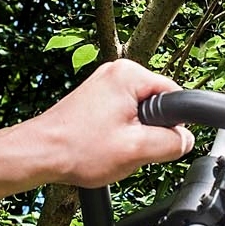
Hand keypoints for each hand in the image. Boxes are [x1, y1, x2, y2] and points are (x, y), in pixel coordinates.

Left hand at [9, 58, 194, 190]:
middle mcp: (116, 72)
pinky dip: (118, 134)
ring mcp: (103, 84)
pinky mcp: (94, 99)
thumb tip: (185, 139)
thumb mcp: (137, 150)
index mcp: (129, 74)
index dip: (171, 125)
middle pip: (156, 105)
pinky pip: (122, 116)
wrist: (39, 153)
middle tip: (127, 148)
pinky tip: (102, 146)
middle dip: (149, 131)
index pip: (174, 96)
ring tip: (110, 148)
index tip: (154, 142)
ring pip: (139, 114)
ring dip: (132, 135)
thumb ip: (171, 143)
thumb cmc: (77, 148)